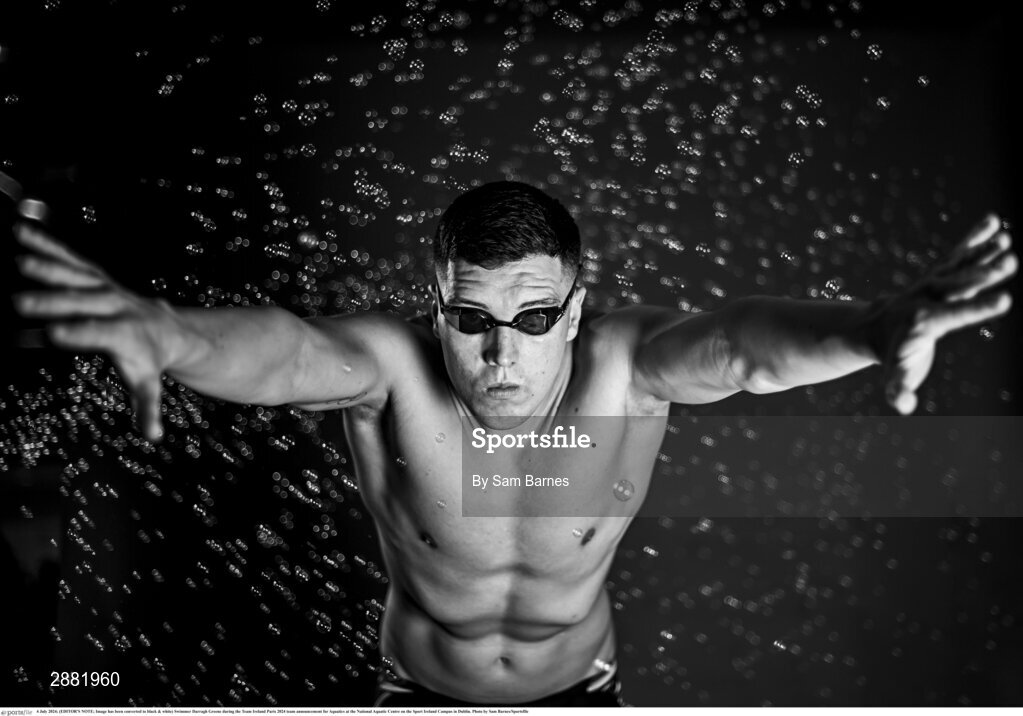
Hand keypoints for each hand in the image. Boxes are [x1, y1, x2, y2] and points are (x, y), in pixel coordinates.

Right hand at [11, 222, 185, 441]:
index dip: (79, 333)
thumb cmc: (149, 360)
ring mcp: (103, 287)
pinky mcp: (93, 275)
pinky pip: (69, 257)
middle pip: (81, 302)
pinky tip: (20, 231)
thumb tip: (154, 437)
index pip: (99, 333)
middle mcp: (114, 306)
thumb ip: (148, 410)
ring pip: (75, 275)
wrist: (166, 328)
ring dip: (48, 266)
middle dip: (53, 302)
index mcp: (123, 334)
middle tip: (19, 302)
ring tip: (20, 260)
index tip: (54, 334)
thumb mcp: (148, 385)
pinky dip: (47, 244)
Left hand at [866, 213, 1016, 414]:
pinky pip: (958, 254)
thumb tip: (903, 406)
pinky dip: (974, 239)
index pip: (955, 314)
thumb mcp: (894, 376)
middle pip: (960, 284)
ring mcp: (934, 283)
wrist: (876, 328)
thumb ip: (898, 390)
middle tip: (1011, 260)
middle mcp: (929, 297)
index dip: (979, 308)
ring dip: (982, 251)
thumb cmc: (893, 356)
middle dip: (984, 273)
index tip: (1005, 301)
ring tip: (1006, 239)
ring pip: (960, 265)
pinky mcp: (939, 274)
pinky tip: (993, 222)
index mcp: (925, 322)